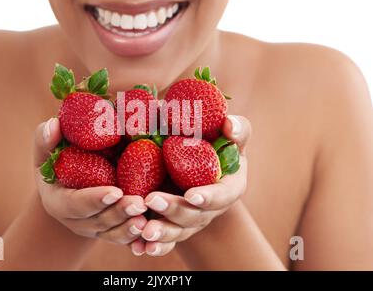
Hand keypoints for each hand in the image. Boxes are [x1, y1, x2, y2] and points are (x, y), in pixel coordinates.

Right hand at [34, 117, 146, 243]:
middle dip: (119, 213)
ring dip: (131, 228)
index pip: (76, 204)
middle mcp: (77, 221)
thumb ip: (46, 140)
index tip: (115, 191)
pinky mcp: (111, 232)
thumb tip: (54, 124)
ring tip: (147, 218)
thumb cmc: (57, 164)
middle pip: (99, 221)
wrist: (68, 187)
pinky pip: (124, 239)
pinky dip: (137, 236)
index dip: (95, 199)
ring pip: (114, 233)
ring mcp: (95, 229)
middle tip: (139, 204)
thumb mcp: (46, 153)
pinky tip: (151, 229)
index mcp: (59, 202)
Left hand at [131, 115, 250, 256]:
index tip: (192, 195)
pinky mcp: (174, 226)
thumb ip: (236, 129)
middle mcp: (210, 209)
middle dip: (174, 211)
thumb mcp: (229, 135)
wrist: (197, 162)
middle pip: (194, 216)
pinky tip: (137, 247)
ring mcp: (191, 221)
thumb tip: (229, 126)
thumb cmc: (216, 144)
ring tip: (144, 231)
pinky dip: (152, 246)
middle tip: (151, 200)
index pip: (222, 196)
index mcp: (228, 187)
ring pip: (177, 232)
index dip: (208, 198)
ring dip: (161, 233)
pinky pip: (165, 241)